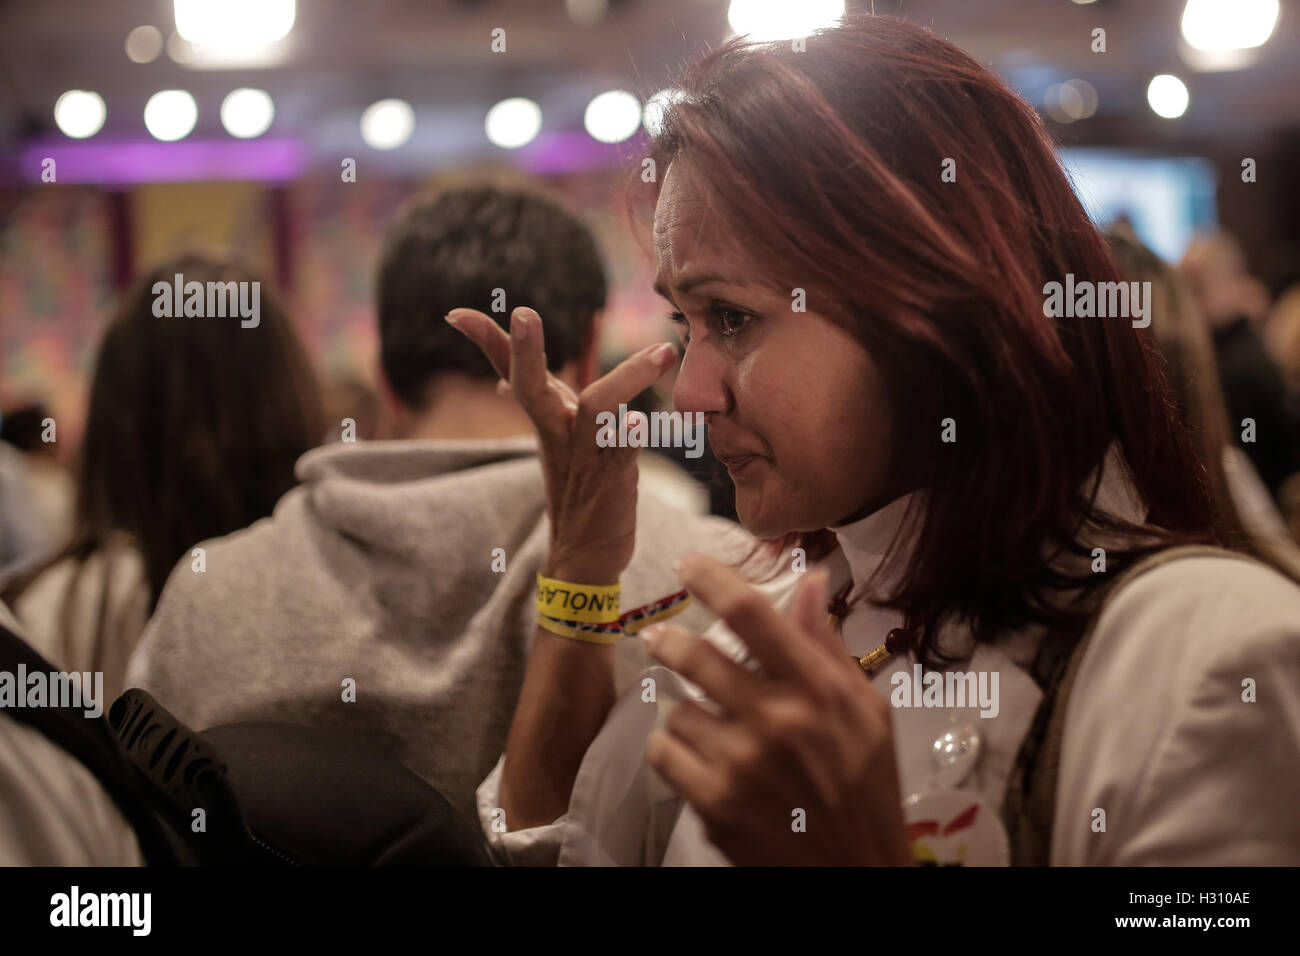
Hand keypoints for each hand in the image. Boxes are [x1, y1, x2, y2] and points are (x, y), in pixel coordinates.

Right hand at [446, 306, 677, 582]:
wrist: (586, 554)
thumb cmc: (576, 487)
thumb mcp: (555, 438)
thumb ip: (541, 403)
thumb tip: (500, 382)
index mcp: (546, 418)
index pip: (510, 371)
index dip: (486, 341)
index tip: (455, 313)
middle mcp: (559, 432)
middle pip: (531, 386)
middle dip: (525, 351)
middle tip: (524, 313)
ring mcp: (585, 454)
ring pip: (597, 408)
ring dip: (626, 379)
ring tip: (661, 353)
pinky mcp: (613, 477)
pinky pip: (624, 450)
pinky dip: (632, 435)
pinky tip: (643, 423)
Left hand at [642, 555, 913, 864]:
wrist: (858, 875)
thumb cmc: (866, 791)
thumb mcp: (867, 713)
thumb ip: (829, 647)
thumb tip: (811, 582)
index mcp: (821, 692)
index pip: (755, 616)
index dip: (714, 581)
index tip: (688, 565)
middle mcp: (779, 720)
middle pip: (698, 656)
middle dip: (669, 642)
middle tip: (659, 640)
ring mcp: (743, 764)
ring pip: (679, 710)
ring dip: (687, 713)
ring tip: (712, 730)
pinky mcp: (715, 804)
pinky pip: (666, 753)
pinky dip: (674, 751)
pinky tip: (700, 760)